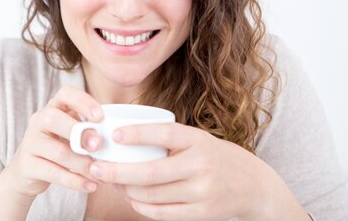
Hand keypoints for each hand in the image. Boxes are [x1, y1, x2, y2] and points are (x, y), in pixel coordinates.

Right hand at [0, 86, 103, 197]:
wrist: (27, 172)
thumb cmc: (58, 148)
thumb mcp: (70, 133)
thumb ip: (88, 129)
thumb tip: (117, 135)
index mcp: (52, 108)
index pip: (65, 94)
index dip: (83, 102)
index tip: (101, 117)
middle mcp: (38, 121)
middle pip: (53, 118)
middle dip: (79, 132)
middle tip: (99, 146)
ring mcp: (30, 143)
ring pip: (57, 151)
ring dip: (82, 164)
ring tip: (100, 174)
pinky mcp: (27, 165)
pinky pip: (53, 173)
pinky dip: (74, 181)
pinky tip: (90, 186)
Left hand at [87, 123, 308, 220]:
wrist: (253, 185)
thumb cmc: (212, 156)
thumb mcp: (196, 139)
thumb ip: (167, 138)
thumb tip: (120, 138)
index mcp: (198, 140)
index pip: (164, 135)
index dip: (137, 134)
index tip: (114, 135)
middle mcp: (201, 166)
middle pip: (150, 173)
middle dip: (117, 172)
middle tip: (94, 168)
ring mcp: (202, 193)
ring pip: (152, 195)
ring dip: (125, 190)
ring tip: (110, 181)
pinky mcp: (202, 214)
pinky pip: (162, 213)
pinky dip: (141, 206)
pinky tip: (130, 197)